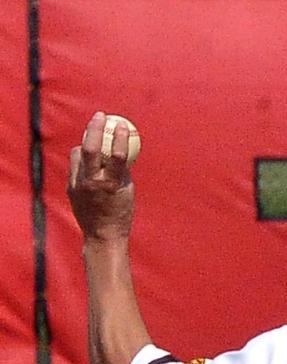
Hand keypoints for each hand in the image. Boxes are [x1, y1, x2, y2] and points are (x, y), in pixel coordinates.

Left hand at [67, 112, 134, 241]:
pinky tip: (88, 161)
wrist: (102, 235)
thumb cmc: (121, 213)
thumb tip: (120, 148)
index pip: (117, 155)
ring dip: (86, 144)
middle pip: (90, 148)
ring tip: (93, 140)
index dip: (120, 137)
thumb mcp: (128, 190)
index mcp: (112, 184)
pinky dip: (82, 160)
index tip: (122, 125)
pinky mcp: (70, 187)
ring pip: (78, 154)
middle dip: (95, 128)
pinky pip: (75, 165)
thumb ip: (122, 170)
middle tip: (100, 116)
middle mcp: (93, 182)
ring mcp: (78, 184)